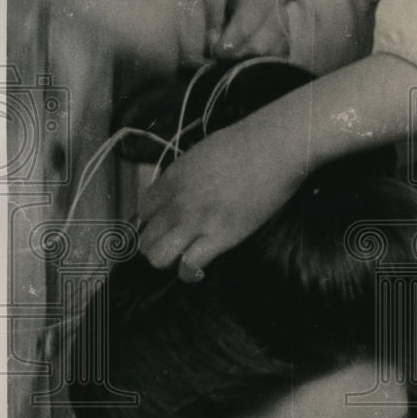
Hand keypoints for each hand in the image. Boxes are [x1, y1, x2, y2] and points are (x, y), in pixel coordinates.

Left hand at [139, 106, 305, 274]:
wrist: (273, 148)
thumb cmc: (245, 143)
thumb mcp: (201, 154)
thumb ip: (186, 175)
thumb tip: (185, 189)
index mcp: (171, 179)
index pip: (143, 211)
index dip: (153, 223)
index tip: (167, 226)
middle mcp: (176, 203)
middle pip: (146, 239)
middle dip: (158, 246)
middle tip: (176, 246)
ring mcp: (195, 222)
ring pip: (158, 257)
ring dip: (169, 262)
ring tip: (184, 260)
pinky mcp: (219, 238)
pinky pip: (189, 266)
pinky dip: (190, 274)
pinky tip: (199, 271)